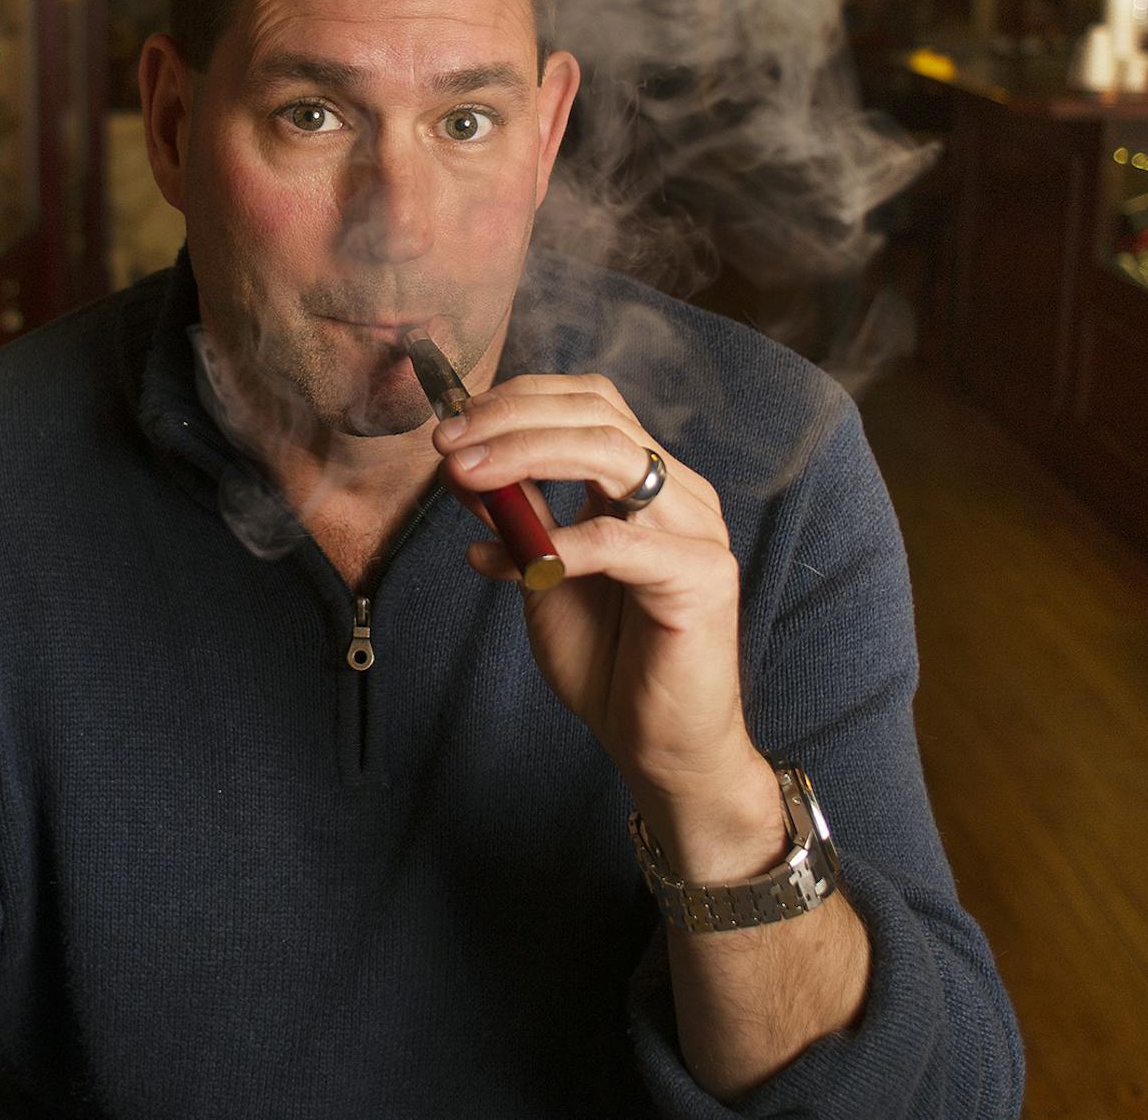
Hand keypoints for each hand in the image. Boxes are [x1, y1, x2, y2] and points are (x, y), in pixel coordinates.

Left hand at [431, 374, 780, 869]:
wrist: (658, 747)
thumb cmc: (608, 662)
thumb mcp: (541, 573)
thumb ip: (517, 517)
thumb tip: (462, 466)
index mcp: (648, 482)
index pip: (589, 402)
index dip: (517, 400)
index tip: (451, 424)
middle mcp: (680, 492)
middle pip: (597, 413)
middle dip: (510, 418)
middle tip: (446, 443)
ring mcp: (697, 529)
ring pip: (610, 454)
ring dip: (524, 454)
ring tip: (464, 475)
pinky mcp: (700, 577)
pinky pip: (616, 541)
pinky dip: (553, 544)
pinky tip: (504, 562)